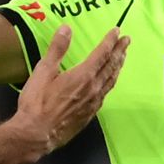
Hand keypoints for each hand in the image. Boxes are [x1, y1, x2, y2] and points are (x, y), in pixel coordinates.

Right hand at [14, 26, 127, 152]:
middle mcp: (93, 88)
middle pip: (111, 66)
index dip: (110, 41)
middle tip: (127, 40)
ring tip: (122, 57)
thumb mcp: (43, 71)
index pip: (102, 54)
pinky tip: (109, 81)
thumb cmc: (37, 102)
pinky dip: (111, 82)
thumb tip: (66, 28)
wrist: (36, 134)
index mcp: (83, 75)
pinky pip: (106, 93)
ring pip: (111, 80)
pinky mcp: (90, 114)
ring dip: (117, 66)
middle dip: (119, 51)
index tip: (117, 31)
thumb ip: (57, 49)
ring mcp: (93, 102)